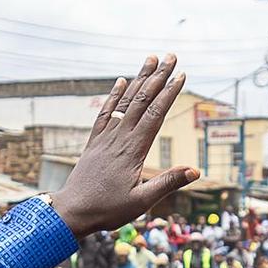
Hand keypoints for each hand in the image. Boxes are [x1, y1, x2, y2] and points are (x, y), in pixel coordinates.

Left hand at [53, 58, 206, 237]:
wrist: (71, 211)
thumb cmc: (107, 210)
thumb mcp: (142, 202)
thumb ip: (167, 184)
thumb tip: (195, 171)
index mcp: (133, 150)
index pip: (156, 114)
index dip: (170, 92)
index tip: (182, 75)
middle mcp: (119, 137)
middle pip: (142, 100)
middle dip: (158, 77)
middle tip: (171, 56)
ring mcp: (105, 137)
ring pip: (125, 101)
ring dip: (139, 78)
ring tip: (151, 59)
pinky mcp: (95, 142)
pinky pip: (106, 112)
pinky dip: (114, 94)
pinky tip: (121, 80)